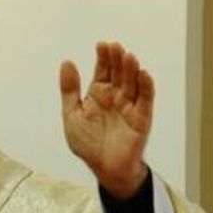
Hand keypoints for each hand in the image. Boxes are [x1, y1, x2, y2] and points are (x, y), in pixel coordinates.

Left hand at [59, 41, 153, 199]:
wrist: (104, 168)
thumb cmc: (88, 143)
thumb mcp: (72, 114)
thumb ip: (70, 90)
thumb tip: (66, 63)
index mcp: (98, 94)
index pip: (103, 71)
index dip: (103, 58)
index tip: (101, 45)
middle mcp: (116, 97)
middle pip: (118, 73)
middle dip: (117, 60)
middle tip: (114, 47)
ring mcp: (129, 106)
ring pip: (132, 83)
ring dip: (131, 70)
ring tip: (128, 56)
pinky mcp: (141, 118)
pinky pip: (145, 100)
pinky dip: (146, 87)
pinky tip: (143, 74)